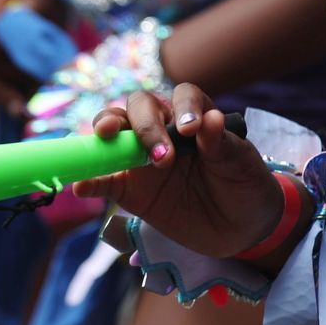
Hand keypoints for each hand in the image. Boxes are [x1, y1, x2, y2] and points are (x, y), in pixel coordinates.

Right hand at [81, 84, 284, 261]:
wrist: (241, 228)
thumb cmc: (244, 183)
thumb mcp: (241, 163)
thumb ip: (221, 143)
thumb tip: (209, 119)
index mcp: (194, 115)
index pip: (181, 96)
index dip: (183, 107)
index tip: (190, 130)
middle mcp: (164, 128)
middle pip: (139, 107)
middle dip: (144, 123)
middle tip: (160, 156)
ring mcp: (142, 158)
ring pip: (114, 133)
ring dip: (106, 133)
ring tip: (105, 140)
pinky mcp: (130, 189)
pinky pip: (104, 179)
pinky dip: (90, 179)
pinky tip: (81, 185)